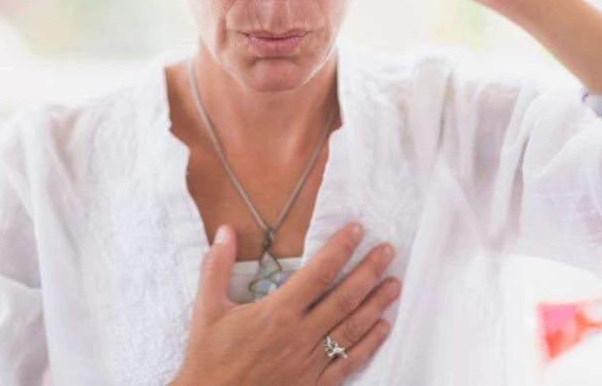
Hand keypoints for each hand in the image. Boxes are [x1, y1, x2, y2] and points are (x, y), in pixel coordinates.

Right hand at [172, 223, 399, 385]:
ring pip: (352, 328)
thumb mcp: (207, 309)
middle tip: (388, 251)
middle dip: (369, 271)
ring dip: (376, 304)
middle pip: (344, 297)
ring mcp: (310, 362)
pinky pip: (348, 363)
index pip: (318, 273)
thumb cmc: (208, 359)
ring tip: (394, 284)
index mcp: (277, 313)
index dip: (341, 249)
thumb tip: (225, 231)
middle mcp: (300, 335)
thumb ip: (216, 267)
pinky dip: (369, 344)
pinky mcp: (313, 385)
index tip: (357, 231)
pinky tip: (383, 328)